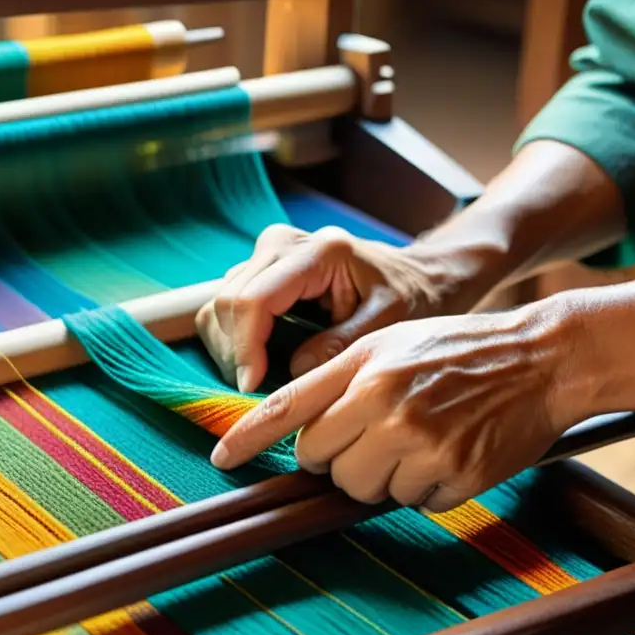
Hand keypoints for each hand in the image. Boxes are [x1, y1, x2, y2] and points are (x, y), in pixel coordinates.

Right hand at [196, 224, 472, 393]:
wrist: (416, 275)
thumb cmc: (410, 298)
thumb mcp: (389, 324)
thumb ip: (341, 345)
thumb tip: (294, 371)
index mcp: (318, 252)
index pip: (254, 300)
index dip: (245, 349)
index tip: (253, 388)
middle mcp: (283, 243)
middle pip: (227, 302)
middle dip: (235, 354)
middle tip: (258, 391)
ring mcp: (266, 252)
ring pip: (218, 305)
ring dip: (230, 349)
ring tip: (261, 378)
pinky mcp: (259, 266)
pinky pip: (225, 307)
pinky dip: (232, 340)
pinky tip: (260, 361)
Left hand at [209, 297, 588, 511]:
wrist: (542, 356)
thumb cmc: (455, 349)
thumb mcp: (388, 343)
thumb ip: (338, 381)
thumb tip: (299, 432)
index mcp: (363, 367)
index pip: (287, 408)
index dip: (247, 439)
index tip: (220, 461)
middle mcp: (385, 403)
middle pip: (320, 462)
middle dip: (336, 456)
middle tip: (373, 432)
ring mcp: (421, 442)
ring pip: (361, 490)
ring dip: (380, 477)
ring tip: (416, 440)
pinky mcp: (456, 474)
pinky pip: (413, 503)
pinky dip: (424, 487)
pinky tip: (447, 453)